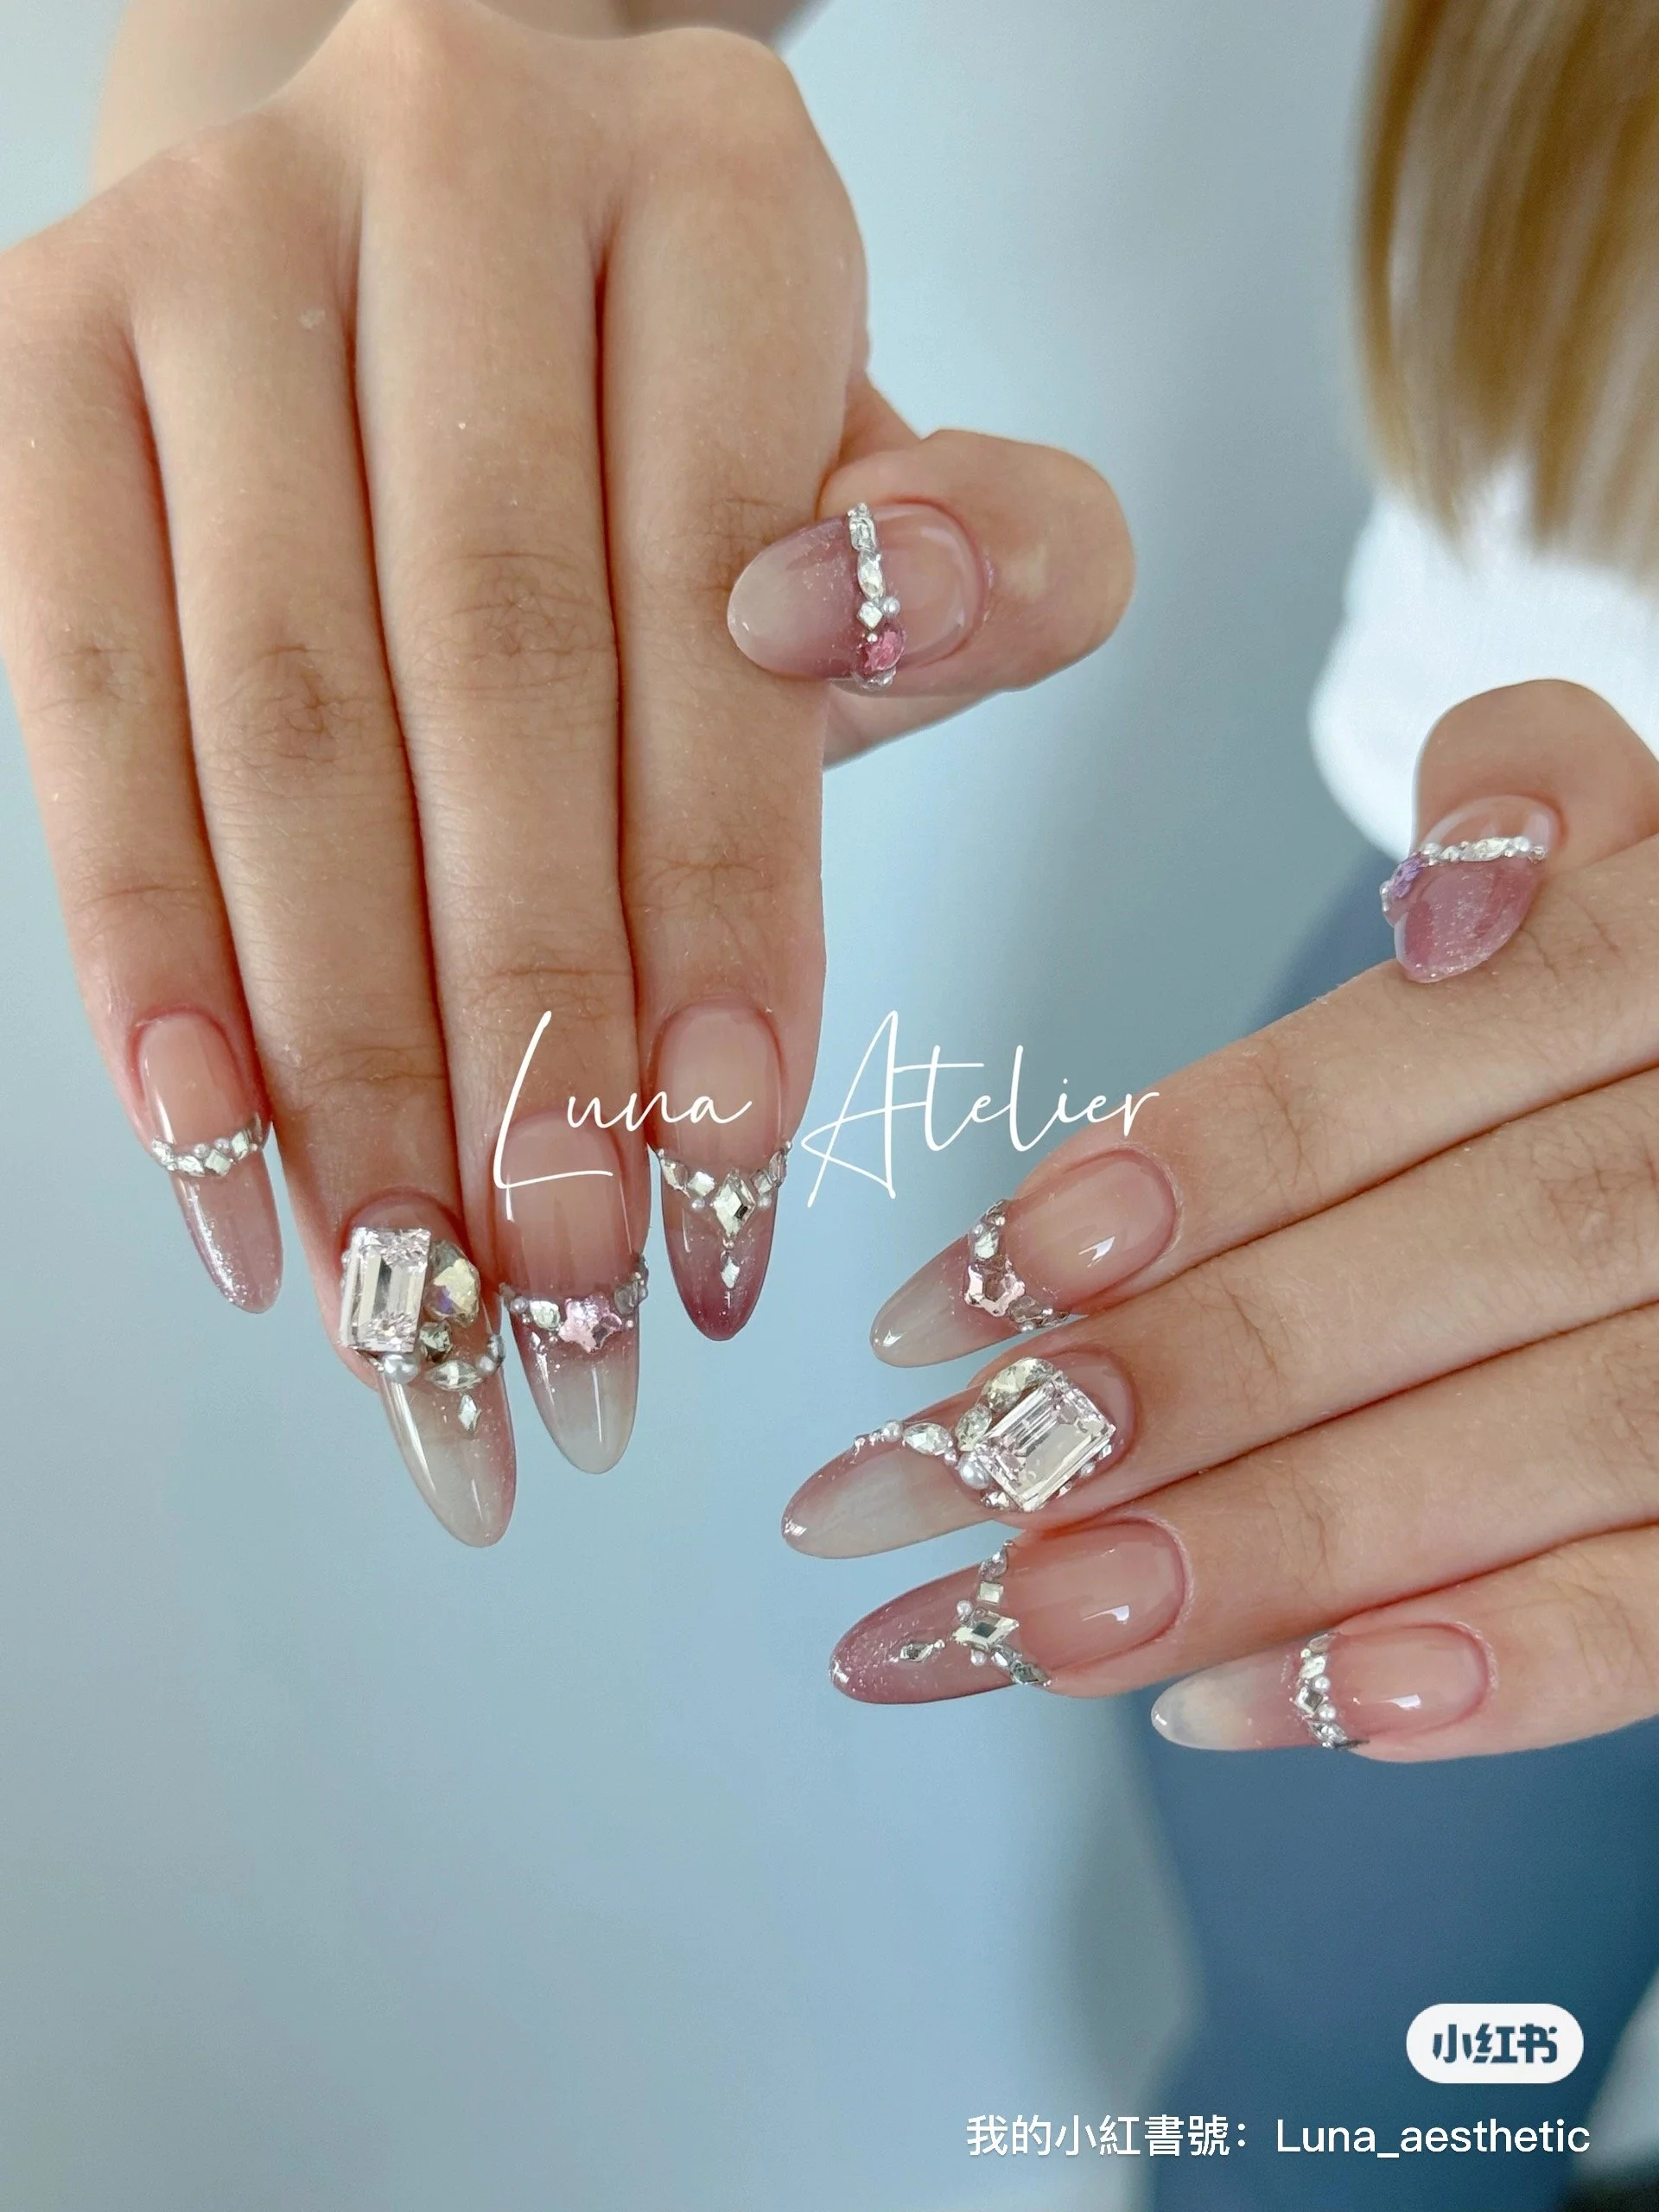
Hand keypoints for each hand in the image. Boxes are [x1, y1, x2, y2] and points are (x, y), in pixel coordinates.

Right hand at [0, 0, 1128, 1540]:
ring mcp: (215, 244)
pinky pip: (76, 691)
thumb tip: (863, 600)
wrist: (430, 288)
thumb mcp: (895, 494)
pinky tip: (218, 1154)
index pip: (720, 580)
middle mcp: (453, 153)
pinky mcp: (38, 354)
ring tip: (408, 1289)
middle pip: (485, 663)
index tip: (725, 1158)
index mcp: (714, 181)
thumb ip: (993, 566)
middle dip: (524, 1018)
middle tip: (564, 1282)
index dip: (723, 888)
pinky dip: (148, 947)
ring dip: (340, 1044)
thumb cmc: (696, 450)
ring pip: (274, 709)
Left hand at [795, 679, 1658, 1760]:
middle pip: (1465, 1261)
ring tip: (1031, 1622)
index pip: (1419, 1052)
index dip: (1186, 1169)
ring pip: (1552, 1440)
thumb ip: (1533, 810)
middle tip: (922, 1486)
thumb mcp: (1633, 854)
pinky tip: (1238, 1709)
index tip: (956, 1297)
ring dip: (1272, 1548)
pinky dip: (1478, 1672)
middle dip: (1181, 1383)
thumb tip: (1444, 899)